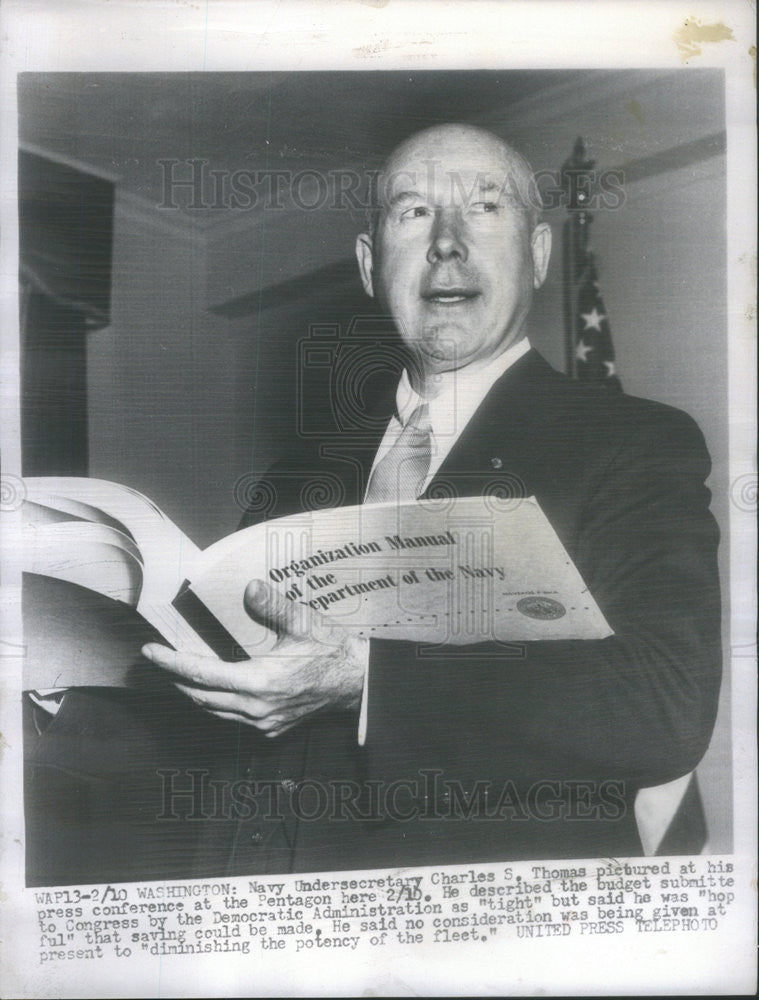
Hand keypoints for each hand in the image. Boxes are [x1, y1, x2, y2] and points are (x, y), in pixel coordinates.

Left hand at [142, 580, 366, 736]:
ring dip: (194, 693)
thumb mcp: (303, 623)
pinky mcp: (272, 728)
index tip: (150, 652)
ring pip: (214, 711)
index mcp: (259, 682)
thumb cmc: (331, 651)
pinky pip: (233, 719)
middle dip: (176, 678)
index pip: (201, 673)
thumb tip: (250, 587)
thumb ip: (274, 606)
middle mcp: (256, 708)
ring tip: (180, 674)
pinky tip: (216, 690)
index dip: (171, 662)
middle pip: (200, 696)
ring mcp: (263, 722)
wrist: (357, 682)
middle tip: (159, 662)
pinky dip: (217, 704)